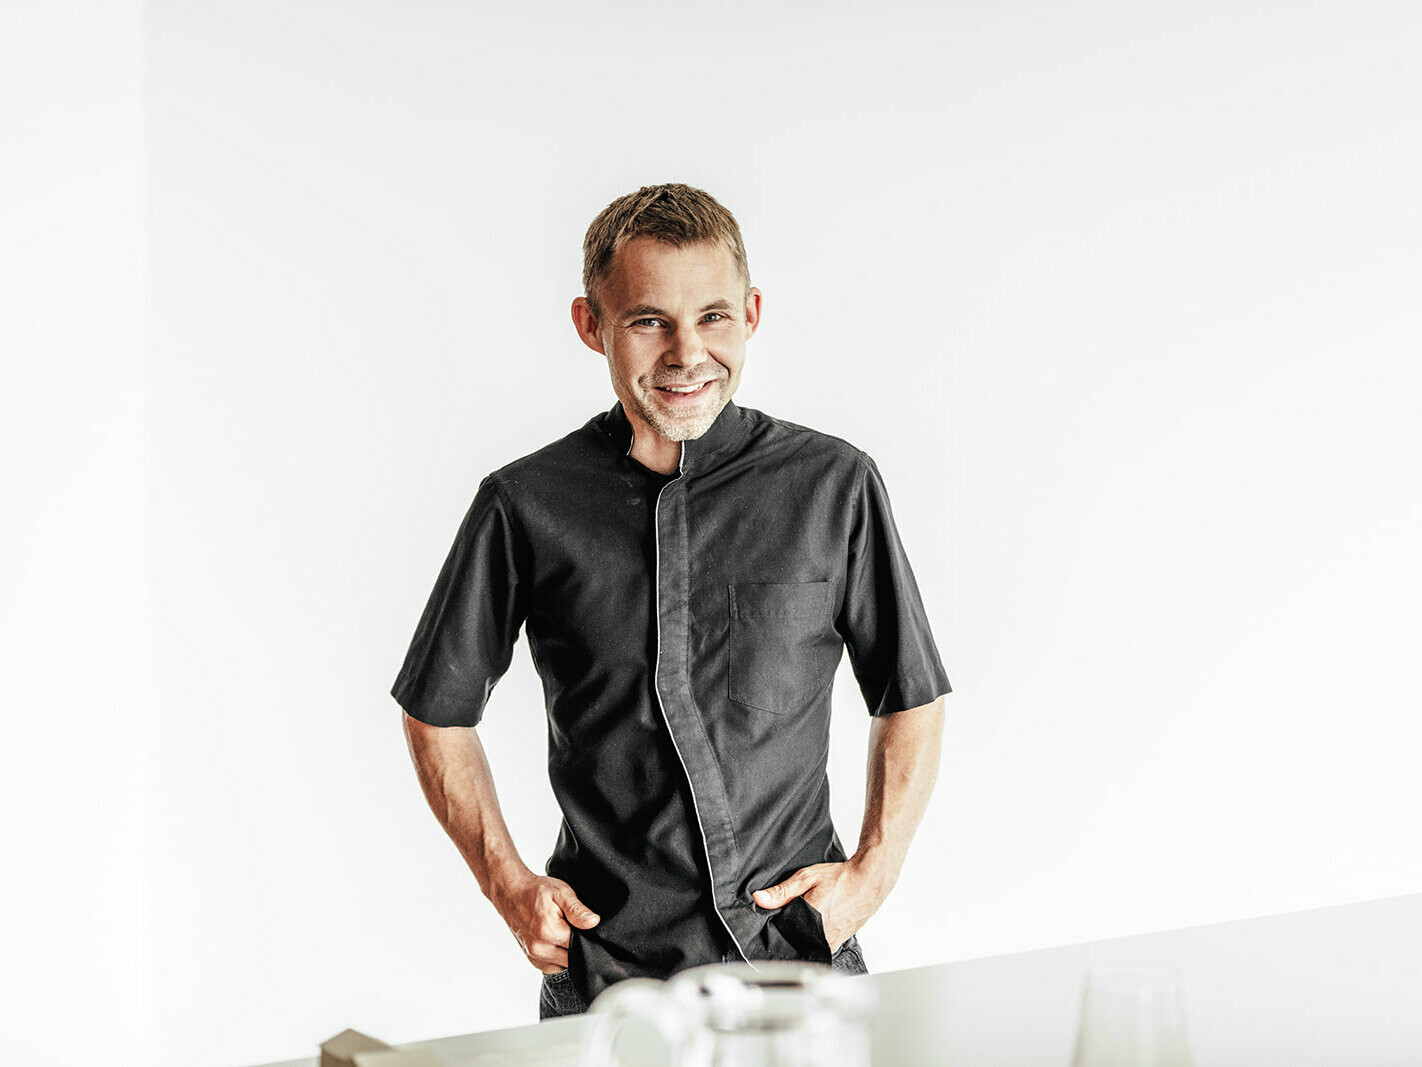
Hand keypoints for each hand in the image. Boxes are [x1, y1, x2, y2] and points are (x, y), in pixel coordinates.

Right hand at [492, 871, 600, 973]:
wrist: (511, 894)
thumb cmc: (535, 891)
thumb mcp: (561, 892)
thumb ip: (577, 910)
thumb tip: (594, 922)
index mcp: (549, 931)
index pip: (581, 946)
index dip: (588, 937)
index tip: (586, 928)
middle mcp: (540, 948)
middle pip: (573, 958)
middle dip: (579, 946)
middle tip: (575, 928)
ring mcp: (535, 956)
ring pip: (564, 965)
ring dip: (569, 953)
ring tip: (566, 933)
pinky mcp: (533, 960)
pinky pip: (554, 967)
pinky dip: (560, 958)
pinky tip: (559, 942)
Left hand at [751, 859, 886, 953]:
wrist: (869, 882)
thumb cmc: (841, 878)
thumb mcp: (807, 878)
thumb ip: (782, 891)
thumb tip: (759, 899)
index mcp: (812, 919)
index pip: (782, 931)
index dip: (776, 923)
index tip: (775, 915)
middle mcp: (822, 935)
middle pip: (794, 939)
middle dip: (789, 928)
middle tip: (795, 912)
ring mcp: (832, 941)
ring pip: (807, 943)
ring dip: (803, 933)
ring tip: (808, 916)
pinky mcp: (838, 943)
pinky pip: (819, 944)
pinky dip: (814, 935)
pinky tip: (817, 921)